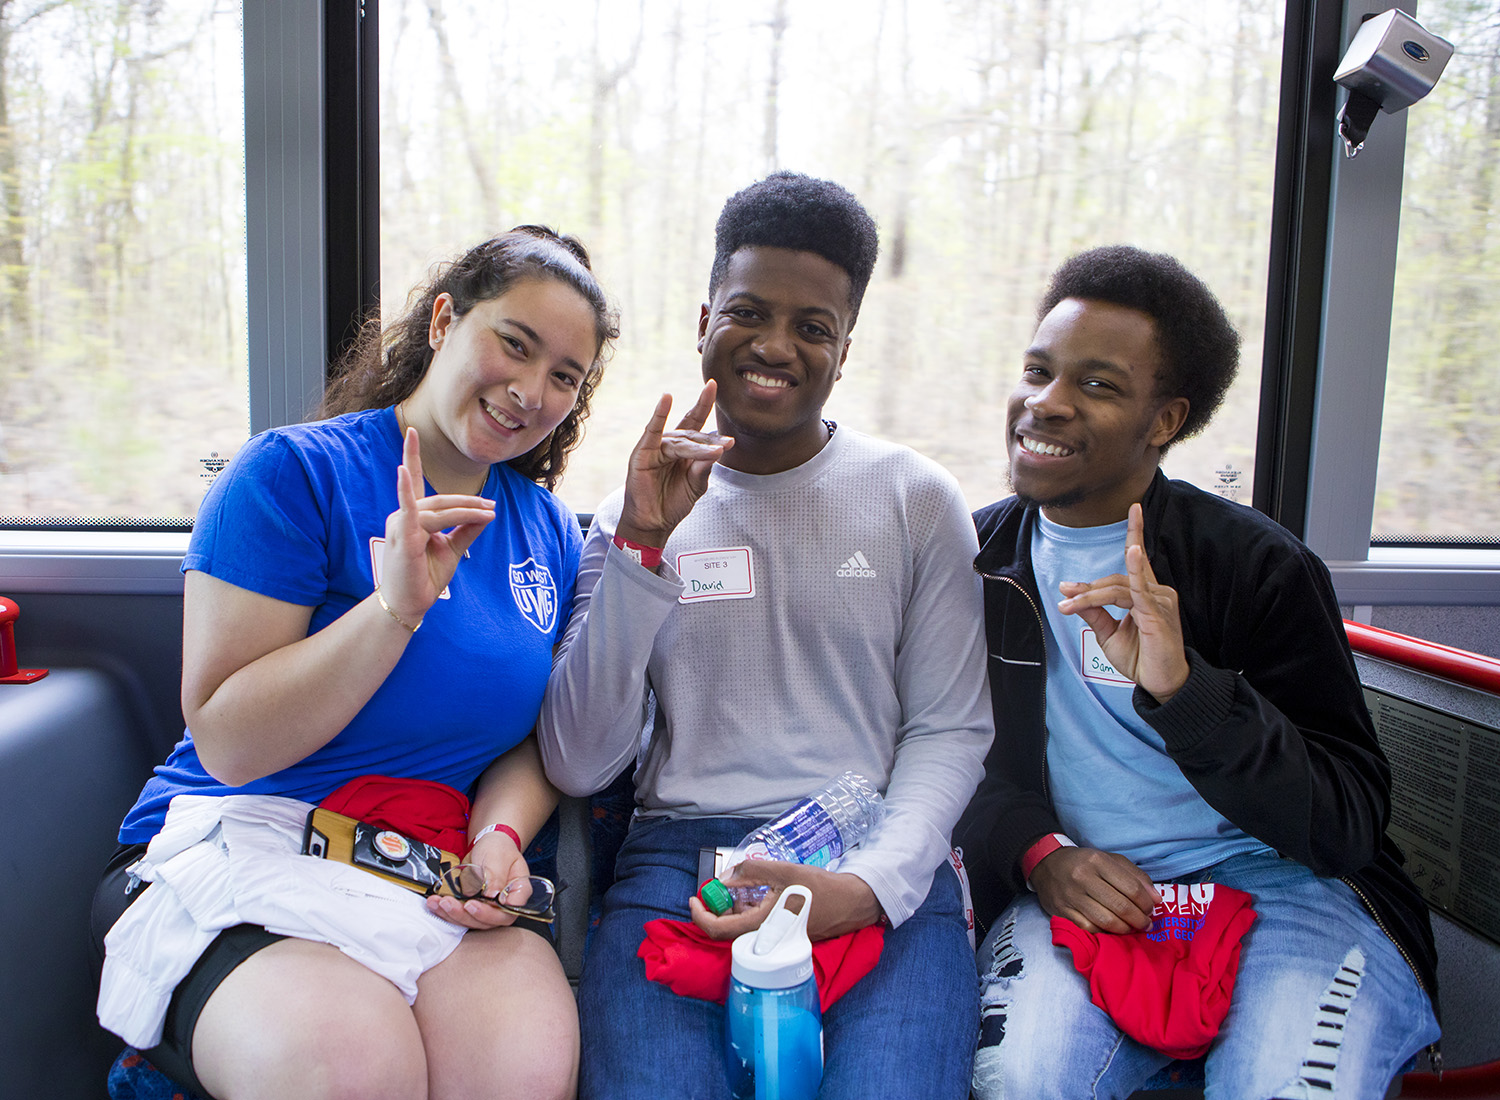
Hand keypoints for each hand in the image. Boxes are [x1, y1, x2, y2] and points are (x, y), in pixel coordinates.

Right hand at [379, 427, 494, 625]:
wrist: (411, 604)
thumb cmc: (426, 577)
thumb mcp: (452, 549)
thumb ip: (467, 530)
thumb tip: (487, 513)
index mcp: (413, 517)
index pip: (415, 482)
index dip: (412, 455)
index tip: (411, 431)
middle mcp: (403, 516)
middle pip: (441, 500)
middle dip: (469, 503)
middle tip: (492, 508)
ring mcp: (400, 525)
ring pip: (439, 510)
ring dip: (466, 510)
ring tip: (488, 513)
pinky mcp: (401, 536)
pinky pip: (409, 512)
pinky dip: (405, 491)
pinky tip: (402, 472)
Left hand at [425, 830, 529, 928]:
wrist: (487, 845)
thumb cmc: (498, 848)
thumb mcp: (498, 857)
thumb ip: (496, 876)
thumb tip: (492, 895)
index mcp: (518, 891)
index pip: (509, 910)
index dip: (490, 914)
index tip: (472, 905)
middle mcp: (504, 905)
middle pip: (488, 921)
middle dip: (465, 915)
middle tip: (448, 903)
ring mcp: (488, 908)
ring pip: (472, 921)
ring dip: (452, 915)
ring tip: (437, 902)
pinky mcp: (473, 907)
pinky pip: (460, 915)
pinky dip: (445, 911)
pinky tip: (434, 903)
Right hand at [616, 382, 732, 547]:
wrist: (654, 522)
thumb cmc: (673, 502)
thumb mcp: (696, 484)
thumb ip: (705, 466)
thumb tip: (718, 450)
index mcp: (684, 449)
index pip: (696, 422)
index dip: (704, 404)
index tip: (714, 386)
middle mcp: (670, 444)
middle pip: (692, 432)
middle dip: (709, 438)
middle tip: (726, 443)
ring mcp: (656, 447)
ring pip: (681, 441)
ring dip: (698, 446)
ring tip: (714, 451)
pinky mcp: (643, 453)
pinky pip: (652, 432)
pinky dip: (659, 415)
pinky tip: (666, 400)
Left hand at [687, 861, 883, 941]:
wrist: (850, 903)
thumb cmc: (820, 888)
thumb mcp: (783, 870)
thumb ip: (751, 871)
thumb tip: (725, 878)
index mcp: (761, 924)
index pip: (718, 930)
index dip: (700, 915)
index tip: (695, 899)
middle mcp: (765, 937)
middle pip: (728, 929)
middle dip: (717, 907)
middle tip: (718, 888)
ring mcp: (773, 939)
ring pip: (741, 928)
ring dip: (733, 908)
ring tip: (738, 886)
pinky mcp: (781, 936)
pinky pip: (755, 926)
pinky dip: (748, 911)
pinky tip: (756, 893)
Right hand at [1030, 846, 1159, 933]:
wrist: (1047, 865)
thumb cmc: (1084, 863)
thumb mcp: (1110, 860)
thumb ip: (1136, 876)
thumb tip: (1156, 899)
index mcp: (1097, 860)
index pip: (1132, 888)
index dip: (1146, 903)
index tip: (1151, 909)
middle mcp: (1083, 877)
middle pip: (1121, 906)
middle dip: (1139, 919)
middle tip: (1146, 923)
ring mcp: (1071, 896)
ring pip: (1107, 921)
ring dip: (1125, 929)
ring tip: (1132, 928)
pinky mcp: (1062, 912)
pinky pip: (1090, 929)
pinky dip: (1106, 934)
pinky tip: (1113, 931)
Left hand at [1055, 502, 1188, 702]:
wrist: (1161, 684)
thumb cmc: (1141, 659)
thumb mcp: (1109, 635)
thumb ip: (1095, 614)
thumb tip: (1074, 597)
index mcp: (1147, 593)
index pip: (1136, 560)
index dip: (1134, 533)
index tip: (1133, 508)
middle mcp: (1157, 591)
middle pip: (1115, 580)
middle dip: (1087, 588)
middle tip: (1065, 594)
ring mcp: (1160, 600)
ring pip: (1118, 588)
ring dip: (1090, 595)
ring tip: (1068, 603)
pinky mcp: (1159, 613)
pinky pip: (1140, 590)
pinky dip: (1134, 571)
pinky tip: (1132, 551)